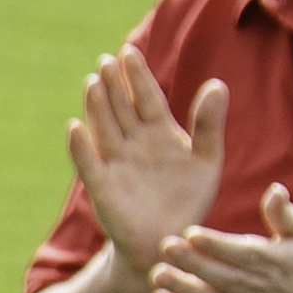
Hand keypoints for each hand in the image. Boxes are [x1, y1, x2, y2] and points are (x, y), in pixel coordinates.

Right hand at [69, 45, 230, 259]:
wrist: (169, 240)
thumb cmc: (189, 200)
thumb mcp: (207, 160)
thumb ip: (209, 124)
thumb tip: (217, 83)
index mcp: (160, 133)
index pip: (147, 97)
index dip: (137, 76)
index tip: (129, 52)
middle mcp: (134, 143)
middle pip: (121, 108)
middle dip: (114, 84)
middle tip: (106, 60)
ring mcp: (116, 163)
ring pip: (104, 128)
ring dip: (97, 106)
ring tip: (92, 82)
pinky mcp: (102, 187)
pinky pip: (89, 164)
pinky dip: (80, 147)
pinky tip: (75, 127)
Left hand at [143, 184, 292, 292]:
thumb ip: (286, 215)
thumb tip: (275, 190)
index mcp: (275, 261)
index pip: (242, 253)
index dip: (216, 244)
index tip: (191, 233)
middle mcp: (261, 289)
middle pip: (222, 276)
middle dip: (193, 263)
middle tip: (165, 247)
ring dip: (182, 289)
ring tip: (157, 275)